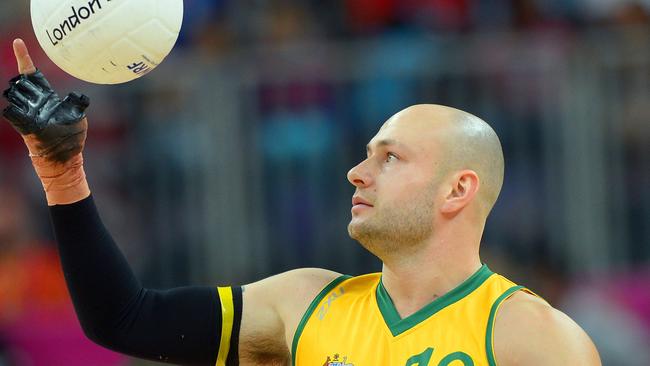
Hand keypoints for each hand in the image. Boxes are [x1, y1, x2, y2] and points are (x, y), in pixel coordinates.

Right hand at [2, 39, 88, 162]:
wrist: (63, 158)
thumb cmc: (71, 138)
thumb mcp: (79, 117)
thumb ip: (78, 104)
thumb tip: (80, 96)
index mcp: (46, 97)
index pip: (32, 74)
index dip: (25, 58)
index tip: (18, 42)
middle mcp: (33, 102)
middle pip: (21, 82)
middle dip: (24, 82)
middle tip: (32, 89)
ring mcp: (26, 113)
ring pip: (15, 94)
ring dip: (21, 94)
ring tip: (32, 103)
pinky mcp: (23, 125)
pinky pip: (13, 113)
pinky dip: (16, 111)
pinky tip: (23, 112)